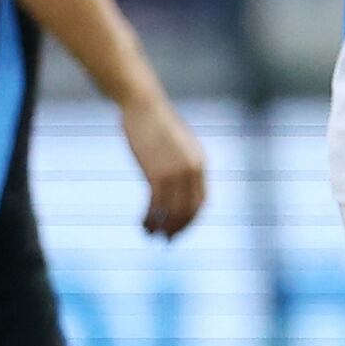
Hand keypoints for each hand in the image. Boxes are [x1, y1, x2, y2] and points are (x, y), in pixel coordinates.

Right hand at [122, 93, 209, 238]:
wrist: (143, 105)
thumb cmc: (156, 123)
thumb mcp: (177, 143)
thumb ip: (181, 162)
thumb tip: (178, 180)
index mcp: (200, 163)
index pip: (202, 201)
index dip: (191, 220)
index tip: (180, 230)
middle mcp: (192, 170)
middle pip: (189, 210)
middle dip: (179, 229)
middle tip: (167, 241)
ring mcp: (175, 172)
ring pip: (172, 211)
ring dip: (162, 227)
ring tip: (151, 236)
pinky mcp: (156, 173)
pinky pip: (156, 205)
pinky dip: (150, 219)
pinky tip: (143, 225)